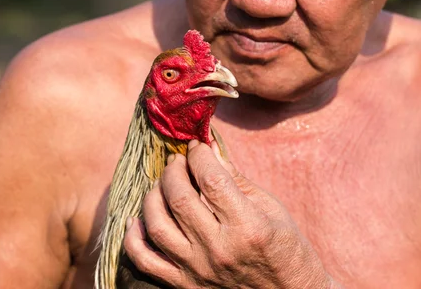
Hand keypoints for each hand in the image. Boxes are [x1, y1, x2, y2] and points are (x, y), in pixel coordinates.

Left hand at [123, 140, 337, 287]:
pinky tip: (138, 219)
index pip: (211, 180)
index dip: (199, 155)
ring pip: (157, 225)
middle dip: (174, 170)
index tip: (197, 146)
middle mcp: (218, 250)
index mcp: (247, 227)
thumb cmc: (287, 251)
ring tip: (164, 185)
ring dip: (154, 196)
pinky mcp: (185, 286)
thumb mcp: (272, 209)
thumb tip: (209, 149)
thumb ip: (236, 179)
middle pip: (179, 198)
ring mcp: (198, 271)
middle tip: (179, 161)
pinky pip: (145, 261)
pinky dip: (134, 238)